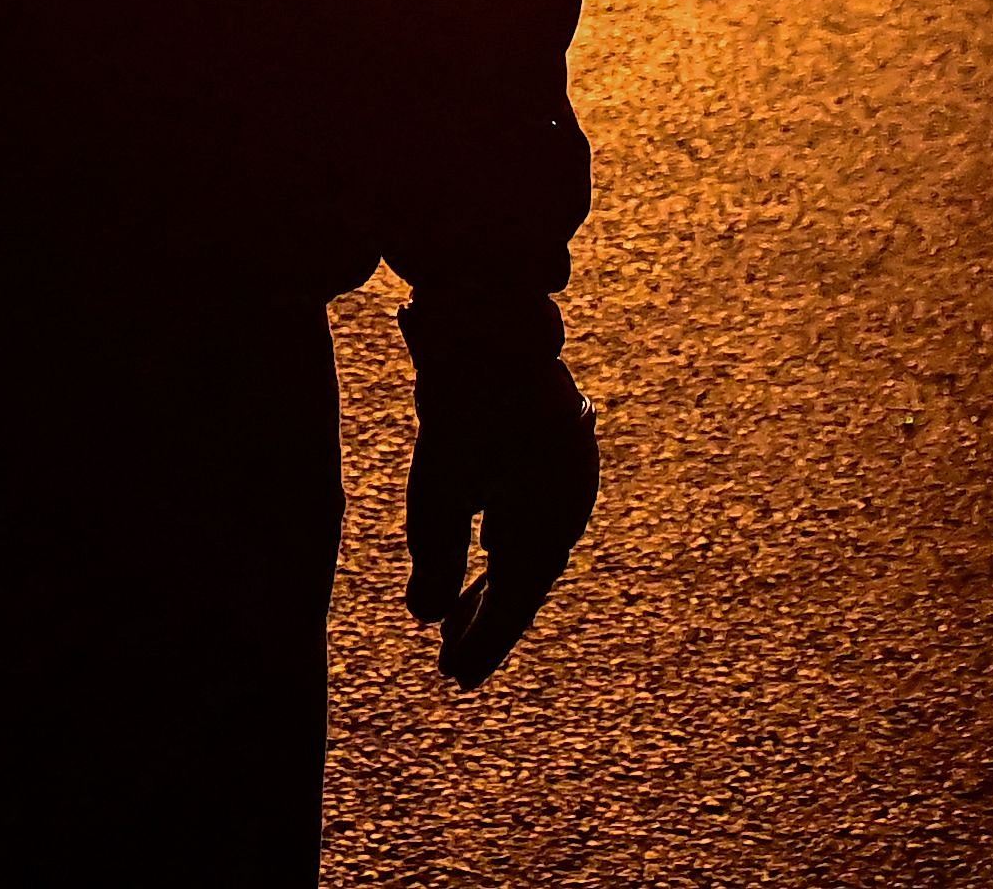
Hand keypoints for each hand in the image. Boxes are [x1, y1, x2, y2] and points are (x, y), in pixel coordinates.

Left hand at [401, 291, 595, 687]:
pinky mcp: (554, 448)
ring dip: (494, 582)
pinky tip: (485, 554)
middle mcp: (566, 504)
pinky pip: (531, 511)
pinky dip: (504, 541)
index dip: (484, 643)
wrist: (495, 313)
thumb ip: (435, 556)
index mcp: (547, 523)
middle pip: (524, 577)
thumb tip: (426, 615)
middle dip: (487, 620)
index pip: (514, 600)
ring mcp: (565, 474)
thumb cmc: (463, 406)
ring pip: (529, 545)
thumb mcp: (437, 490)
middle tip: (452, 665)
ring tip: (459, 620)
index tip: (454, 680)